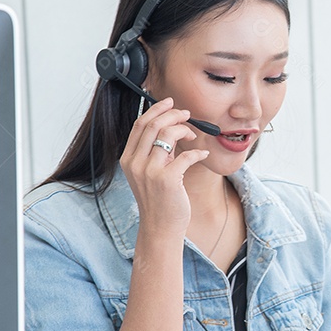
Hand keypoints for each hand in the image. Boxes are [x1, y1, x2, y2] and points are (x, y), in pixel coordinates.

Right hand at [119, 97, 208, 236]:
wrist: (160, 227)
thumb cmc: (159, 199)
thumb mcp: (150, 171)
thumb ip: (156, 151)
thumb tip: (171, 128)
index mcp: (128, 159)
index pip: (139, 124)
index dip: (156, 109)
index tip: (170, 103)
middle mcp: (135, 163)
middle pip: (153, 124)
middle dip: (173, 114)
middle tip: (187, 114)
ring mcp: (150, 171)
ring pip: (167, 134)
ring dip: (185, 129)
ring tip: (194, 134)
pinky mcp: (167, 179)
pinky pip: (186, 154)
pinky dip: (198, 151)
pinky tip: (202, 154)